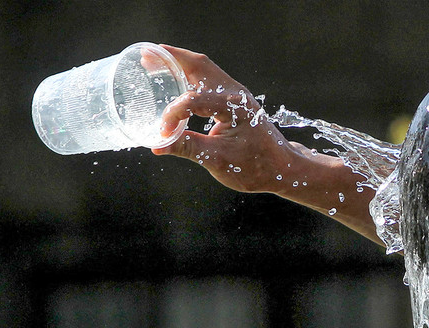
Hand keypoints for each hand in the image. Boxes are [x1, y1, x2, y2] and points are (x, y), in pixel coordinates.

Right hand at [151, 46, 295, 194]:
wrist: (282, 168)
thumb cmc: (256, 166)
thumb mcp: (218, 160)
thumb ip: (188, 148)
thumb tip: (158, 145)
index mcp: (233, 106)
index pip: (193, 100)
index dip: (173, 114)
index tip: (163, 133)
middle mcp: (236, 93)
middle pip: (199, 65)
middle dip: (171, 59)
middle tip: (146, 57)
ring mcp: (237, 95)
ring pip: (205, 69)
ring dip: (180, 64)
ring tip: (156, 62)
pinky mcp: (236, 101)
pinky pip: (210, 80)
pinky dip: (190, 75)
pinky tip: (177, 80)